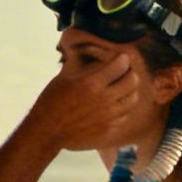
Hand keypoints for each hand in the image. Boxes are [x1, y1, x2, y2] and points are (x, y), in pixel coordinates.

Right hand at [29, 52, 143, 151]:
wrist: (47, 131)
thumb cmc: (52, 101)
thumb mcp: (64, 76)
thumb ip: (81, 63)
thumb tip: (89, 50)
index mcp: (93, 83)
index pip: (121, 64)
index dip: (122, 59)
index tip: (120, 59)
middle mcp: (105, 99)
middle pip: (133, 81)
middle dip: (129, 73)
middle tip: (123, 74)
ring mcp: (109, 117)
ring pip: (133, 99)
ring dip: (128, 91)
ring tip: (120, 90)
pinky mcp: (109, 130)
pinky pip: (125, 115)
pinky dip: (122, 108)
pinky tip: (113, 106)